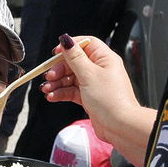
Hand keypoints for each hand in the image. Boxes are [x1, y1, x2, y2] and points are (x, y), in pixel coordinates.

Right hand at [40, 35, 156, 166]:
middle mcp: (100, 69)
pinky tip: (52, 96)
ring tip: (47, 89)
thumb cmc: (110, 99)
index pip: (85, 44)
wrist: (120, 126)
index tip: (55, 53)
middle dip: (59, 69)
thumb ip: (75, 57)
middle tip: (49, 76)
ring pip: (71, 78)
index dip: (70, 47)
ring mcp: (95, 84)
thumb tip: (66, 40)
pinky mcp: (90, 98)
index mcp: (105, 59)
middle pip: (75, 62)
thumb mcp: (88, 74)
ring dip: (57, 83)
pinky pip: (72, 91)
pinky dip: (61, 93)